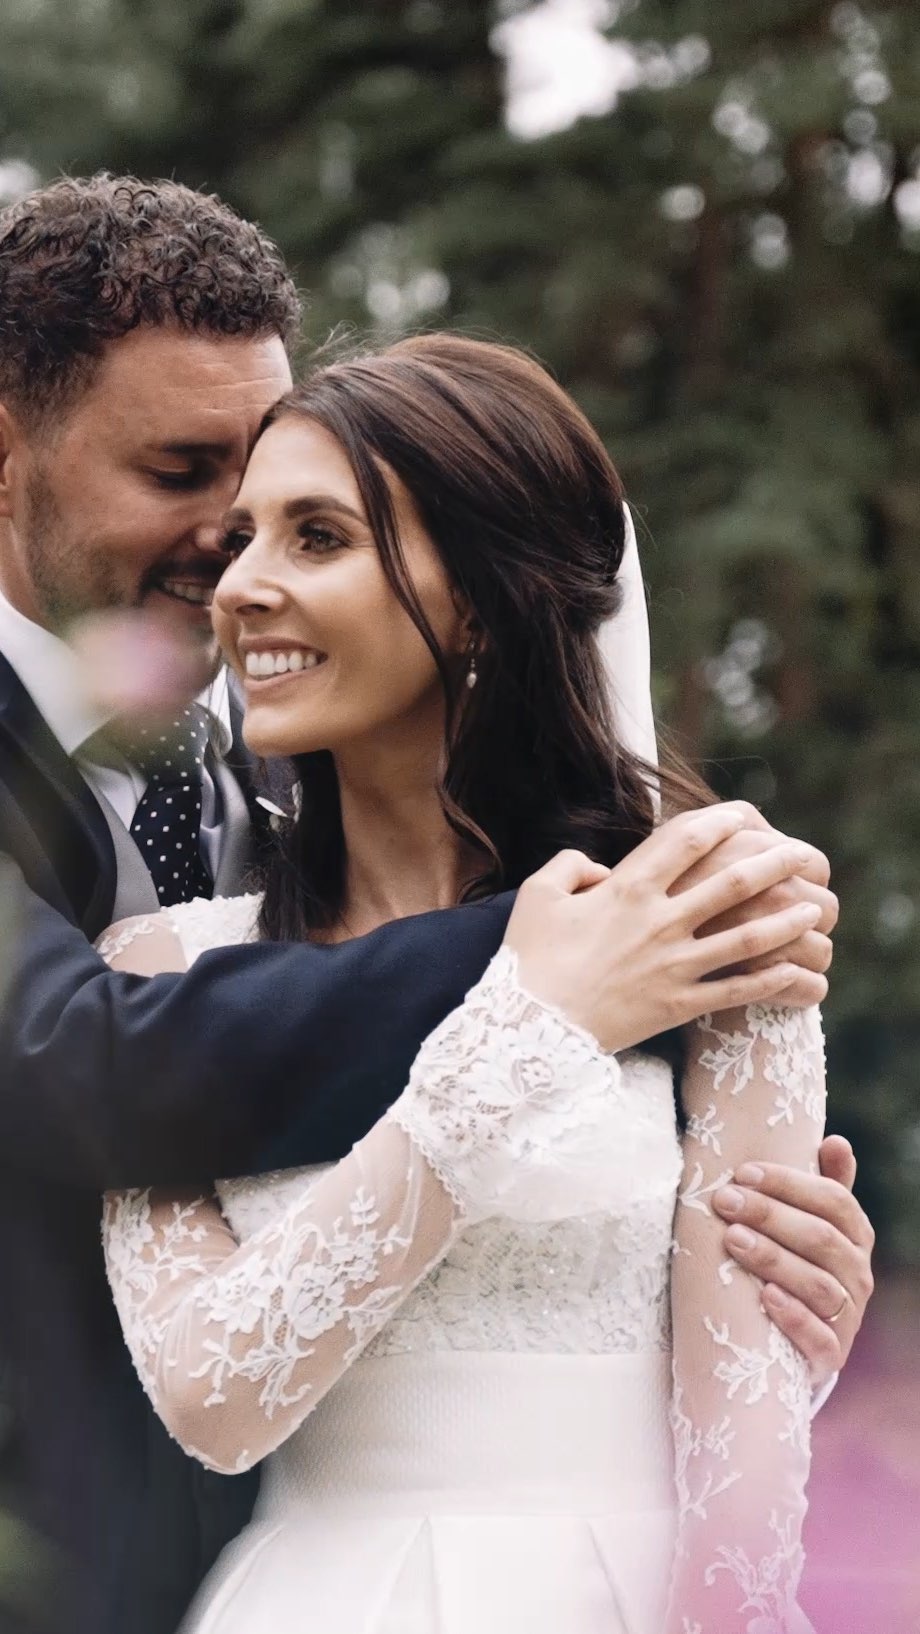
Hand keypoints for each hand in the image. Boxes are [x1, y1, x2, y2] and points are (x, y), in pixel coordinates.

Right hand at [504, 808, 825, 1053]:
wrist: (530, 1027)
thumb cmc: (529, 958)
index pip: (687, 841)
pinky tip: (795, 971)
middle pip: (733, 884)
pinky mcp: (678, 1005)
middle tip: (802, 854)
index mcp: (628, 888)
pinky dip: (769, 981)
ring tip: (812, 909)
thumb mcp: (538, 895)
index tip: (745, 817)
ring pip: (746, 937)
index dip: (721, 823)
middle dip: (774, 864)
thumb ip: (570, 865)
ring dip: (784, 921)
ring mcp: (673, 965)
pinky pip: (734, 990)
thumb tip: (600, 867)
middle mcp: (660, 921)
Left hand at [712, 1135, 874, 1385]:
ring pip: (819, 1286)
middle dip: (769, 1215)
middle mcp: (858, 1276)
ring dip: (774, 1260)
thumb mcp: (807, 1222)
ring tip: (733, 1241)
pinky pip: (818, 1338)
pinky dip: (793, 1317)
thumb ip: (822, 1183)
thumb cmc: (795, 1262)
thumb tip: (836, 1141)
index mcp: (856, 1236)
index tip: (742, 1172)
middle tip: (724, 1201)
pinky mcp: (829, 1356)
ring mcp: (847, 1318)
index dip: (789, 1184)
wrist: (787, 1340)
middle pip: (821, 1239)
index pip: (834, 1200)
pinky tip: (765, 1297)